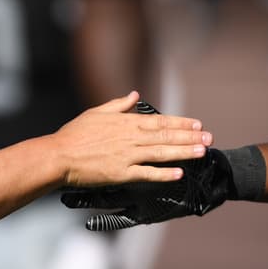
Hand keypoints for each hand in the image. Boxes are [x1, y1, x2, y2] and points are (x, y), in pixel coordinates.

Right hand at [50, 92, 211, 188]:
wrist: (58, 156)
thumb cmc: (74, 134)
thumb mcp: (97, 112)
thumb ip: (119, 105)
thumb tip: (134, 95)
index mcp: (125, 123)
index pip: (160, 121)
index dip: (180, 123)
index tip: (197, 124)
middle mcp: (130, 138)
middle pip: (165, 136)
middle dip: (189, 137)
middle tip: (209, 138)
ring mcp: (126, 156)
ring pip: (161, 153)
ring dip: (183, 152)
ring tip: (202, 151)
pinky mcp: (120, 174)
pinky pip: (146, 174)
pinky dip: (163, 174)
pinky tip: (178, 174)